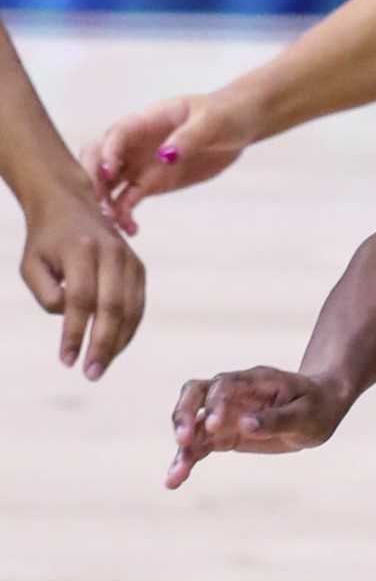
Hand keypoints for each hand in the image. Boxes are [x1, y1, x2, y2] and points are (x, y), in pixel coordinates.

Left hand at [19, 185, 146, 376]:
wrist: (70, 206)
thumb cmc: (45, 241)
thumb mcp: (31, 265)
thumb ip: (45, 295)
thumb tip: (70, 319)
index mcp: (80, 248)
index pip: (80, 300)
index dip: (74, 333)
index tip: (66, 361)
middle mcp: (111, 252)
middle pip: (112, 307)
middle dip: (102, 345)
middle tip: (90, 374)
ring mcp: (130, 260)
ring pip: (130, 310)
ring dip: (117, 343)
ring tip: (100, 367)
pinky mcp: (139, 268)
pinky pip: (138, 306)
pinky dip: (128, 330)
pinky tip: (113, 348)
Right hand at [82, 90, 259, 235]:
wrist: (237, 127)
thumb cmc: (222, 115)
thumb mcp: (210, 122)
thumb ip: (188, 137)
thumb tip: (165, 155)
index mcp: (145, 121)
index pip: (116, 135)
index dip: (108, 152)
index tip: (108, 172)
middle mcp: (134, 144)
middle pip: (99, 159)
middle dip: (94, 180)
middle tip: (101, 203)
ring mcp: (139, 164)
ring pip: (109, 184)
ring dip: (106, 202)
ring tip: (114, 223)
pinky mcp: (150, 184)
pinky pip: (128, 200)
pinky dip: (124, 214)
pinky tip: (130, 229)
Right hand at [166, 368, 347, 489]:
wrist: (320, 409)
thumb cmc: (316, 406)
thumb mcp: (306, 414)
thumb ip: (277, 419)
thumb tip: (245, 425)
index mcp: (254, 381)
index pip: (224, 385)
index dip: (216, 404)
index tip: (216, 427)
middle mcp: (233, 393)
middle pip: (194, 393)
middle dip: (184, 414)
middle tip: (183, 439)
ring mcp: (225, 413)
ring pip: (192, 423)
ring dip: (182, 447)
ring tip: (175, 475)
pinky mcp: (223, 433)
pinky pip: (199, 445)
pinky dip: (186, 460)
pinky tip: (174, 480)